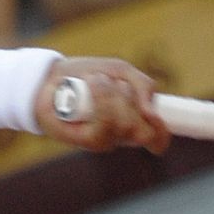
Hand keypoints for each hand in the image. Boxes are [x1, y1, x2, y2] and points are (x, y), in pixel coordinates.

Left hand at [34, 59, 169, 153]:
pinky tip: (90, 85)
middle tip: (115, 84)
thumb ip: (143, 85)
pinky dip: (101, 97)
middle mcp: (122, 136)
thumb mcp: (121, 72)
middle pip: (143, 129)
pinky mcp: (87, 141)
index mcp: (135, 122)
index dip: (162, 130)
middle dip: (130, 100)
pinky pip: (106, 123)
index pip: (159, 139)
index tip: (153, 113)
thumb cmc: (87, 75)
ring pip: (125, 123)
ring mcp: (105, 140)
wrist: (51, 77)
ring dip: (113, 94)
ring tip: (96, 80)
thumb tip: (151, 110)